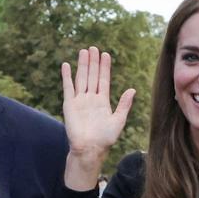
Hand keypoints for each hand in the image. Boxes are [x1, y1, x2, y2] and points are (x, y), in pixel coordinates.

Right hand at [60, 46, 134, 190]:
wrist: (90, 149)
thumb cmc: (105, 138)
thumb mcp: (118, 120)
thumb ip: (124, 104)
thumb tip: (132, 89)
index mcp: (103, 101)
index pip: (103, 80)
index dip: (104, 67)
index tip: (105, 55)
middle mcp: (91, 99)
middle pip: (92, 76)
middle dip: (93, 62)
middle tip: (93, 48)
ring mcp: (79, 100)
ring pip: (81, 78)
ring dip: (82, 65)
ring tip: (83, 51)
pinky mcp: (69, 105)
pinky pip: (68, 87)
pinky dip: (66, 76)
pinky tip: (66, 65)